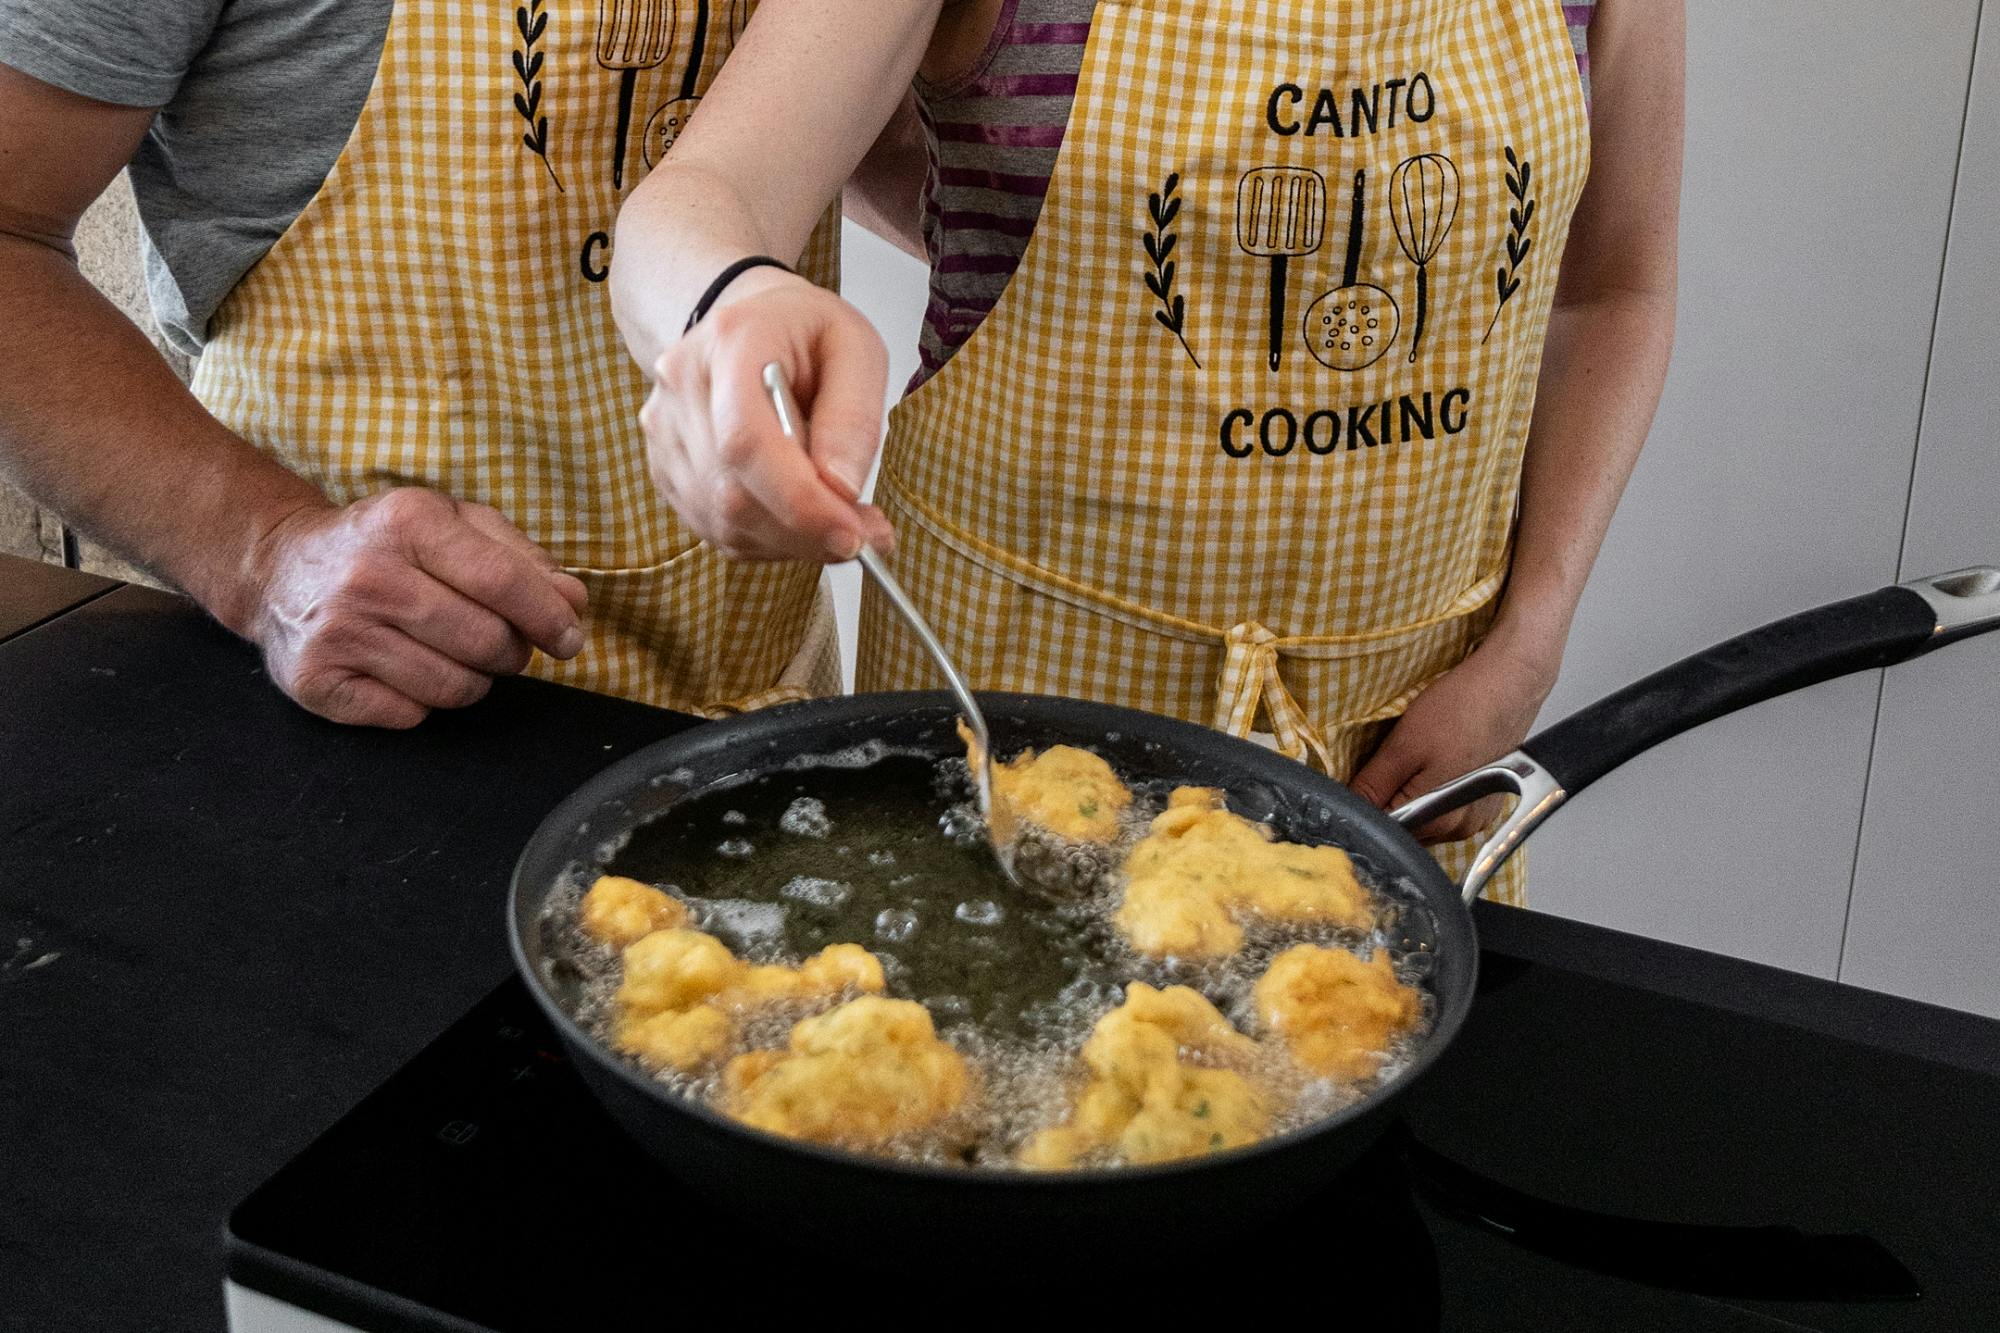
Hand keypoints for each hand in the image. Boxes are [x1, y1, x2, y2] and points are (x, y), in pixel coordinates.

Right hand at [242, 488, 589, 728]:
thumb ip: (521, 557)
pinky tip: (403, 667)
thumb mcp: (452, 522)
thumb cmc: (387, 545)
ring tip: (449, 650)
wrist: (280, 566)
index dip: (550, 617)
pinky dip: (422, 700)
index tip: (570, 637)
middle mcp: (368, 575)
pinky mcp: (316, 680)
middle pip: (487, 641)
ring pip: (456, 687)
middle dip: (511, 651)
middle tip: (499, 641)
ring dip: (473, 679)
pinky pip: (411, 714)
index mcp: (408, 522)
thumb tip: (573, 602)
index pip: (503, 582)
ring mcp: (338, 631)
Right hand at [642, 269, 894, 561]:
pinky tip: (800, 516)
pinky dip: (768, 539)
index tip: (850, 532)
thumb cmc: (807, 334)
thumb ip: (855, 417)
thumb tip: (841, 489)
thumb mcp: (857, 349)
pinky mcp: (665, 469)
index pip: (746, 441)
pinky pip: (717, 529)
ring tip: (839, 521)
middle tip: (864, 535)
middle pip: (733, 494)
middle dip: (806, 532)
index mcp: (732, 342)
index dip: (798, 501)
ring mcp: (665, 431)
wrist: (748, 323)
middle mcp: (682, 386)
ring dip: (792, 541)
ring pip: (725, 523)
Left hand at [1348, 628, 1562, 844]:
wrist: (1510, 685)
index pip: (1384, 832)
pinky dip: (1431, 793)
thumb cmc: (1459, 709)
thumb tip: (1348, 812)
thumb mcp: (1403, 745)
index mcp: (1436, 821)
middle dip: (1387, 805)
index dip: (1365, 809)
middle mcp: (1459, 831)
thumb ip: (1374, 786)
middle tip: (1384, 766)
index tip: (1360, 782)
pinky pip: (1445, 810)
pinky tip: (1433, 765)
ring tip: (1410, 763)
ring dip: (1409, 799)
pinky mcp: (1485, 804)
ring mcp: (1476, 819)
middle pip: (1405, 830)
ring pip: (1424, 820)